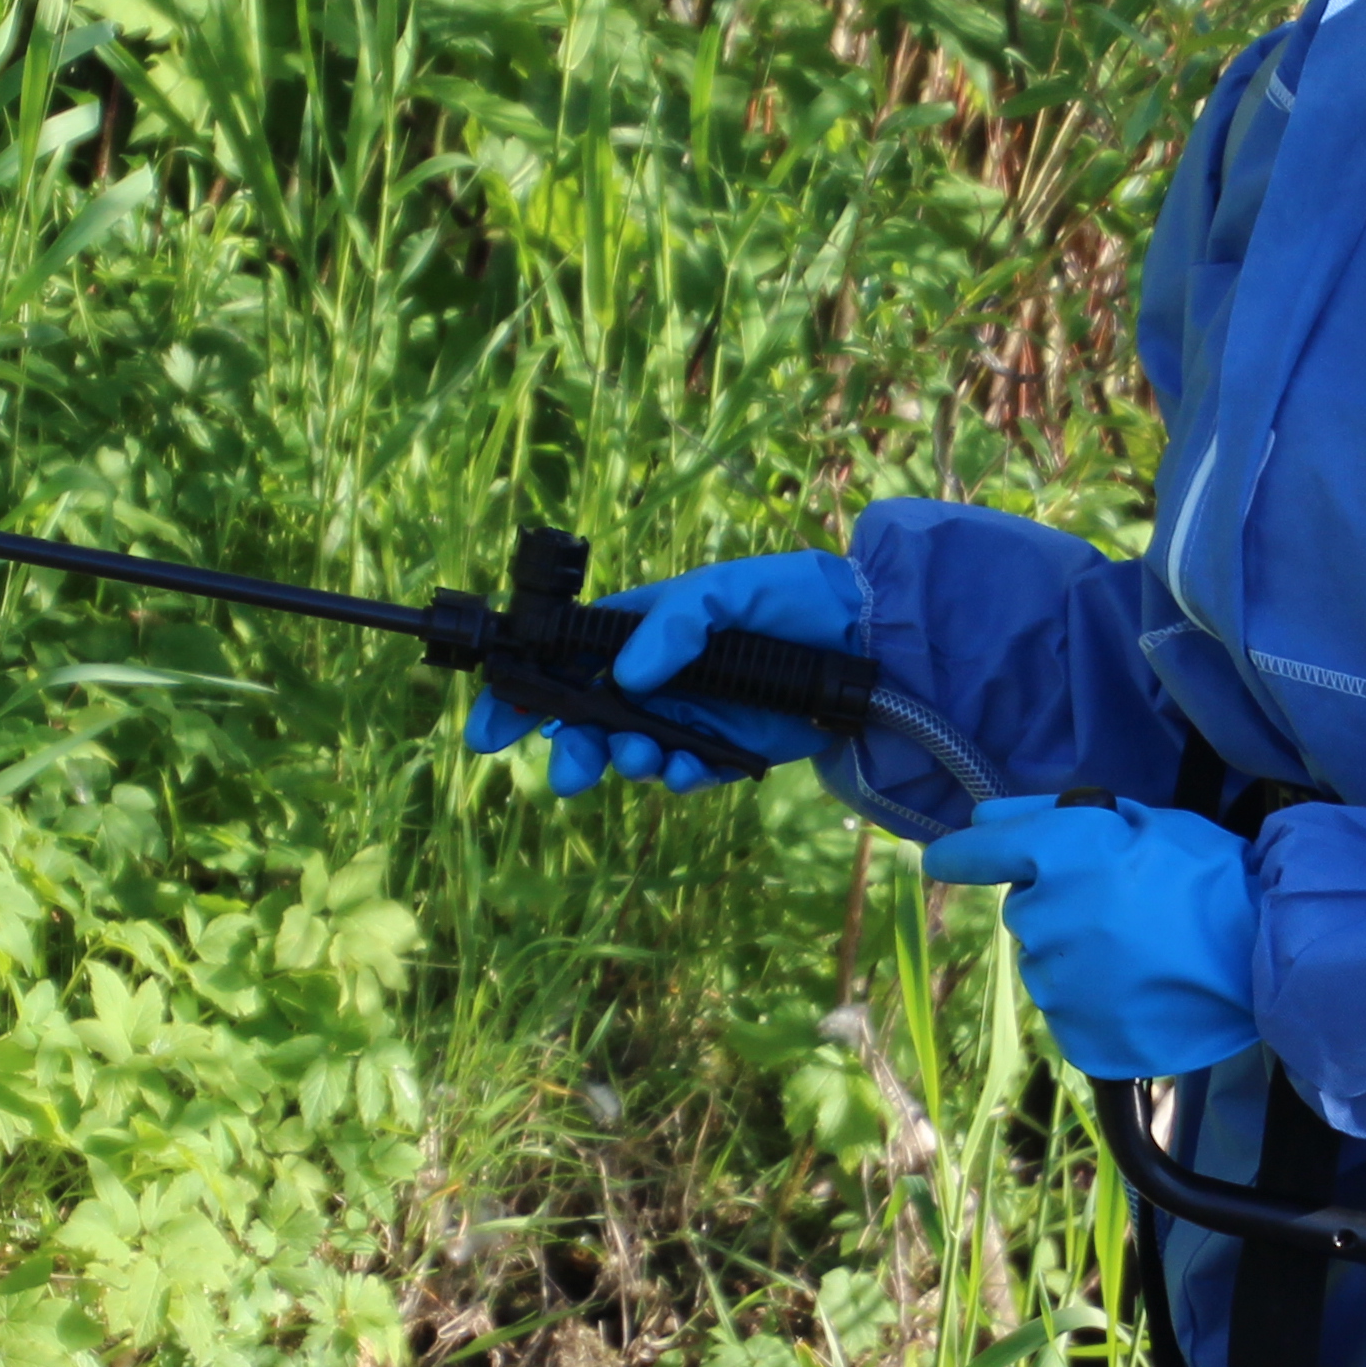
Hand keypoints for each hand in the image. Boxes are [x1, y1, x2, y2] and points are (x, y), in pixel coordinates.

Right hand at [461, 547, 866, 796]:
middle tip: (570, 772)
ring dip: (626, 761)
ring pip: (631, 751)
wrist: (875, 643)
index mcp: (640, 628)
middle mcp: (655, 676)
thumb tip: (627, 676)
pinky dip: (682, 776)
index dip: (520, 693)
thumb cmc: (796, 598)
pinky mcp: (728, 750)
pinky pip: (686, 772)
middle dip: (571, 748)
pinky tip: (692, 769)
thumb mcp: (729, 590)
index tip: (490, 729)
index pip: (562, 658)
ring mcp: (689, 715)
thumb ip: (675, 625)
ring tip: (642, 758)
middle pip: (587, 718)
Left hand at [918, 797, 1258, 1078]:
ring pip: (1046, 963)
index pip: (983, 852)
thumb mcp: (1139, 821)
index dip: (961, 854)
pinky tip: (1140, 991)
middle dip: (1058, 904)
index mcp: (1061, 854)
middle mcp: (1048, 916)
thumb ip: (1052, 816)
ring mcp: (1062, 983)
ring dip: (1076, 956)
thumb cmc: (1209, 878)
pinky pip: (1069, 1011)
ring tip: (1140, 954)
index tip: (945, 858)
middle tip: (1120, 907)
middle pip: (1025, 910)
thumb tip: (980, 816)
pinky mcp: (1080, 1034)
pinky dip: (1095, 1002)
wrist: (1269, 955)